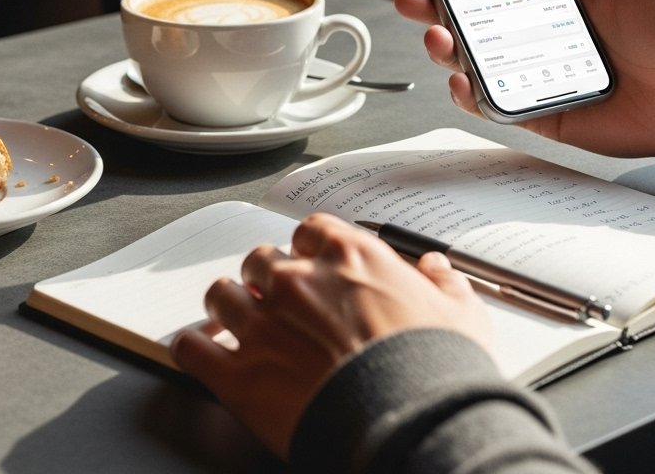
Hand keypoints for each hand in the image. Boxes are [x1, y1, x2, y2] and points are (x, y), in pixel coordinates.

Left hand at [170, 212, 493, 457]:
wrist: (412, 423)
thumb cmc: (436, 370)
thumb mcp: (462, 314)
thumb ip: (445, 282)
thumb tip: (435, 268)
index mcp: (349, 255)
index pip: (309, 231)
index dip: (309, 251)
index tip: (313, 268)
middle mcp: (298, 280)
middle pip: (260, 260)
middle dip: (266, 279)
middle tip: (277, 302)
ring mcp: (262, 324)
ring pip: (220, 295)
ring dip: (228, 308)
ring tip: (235, 323)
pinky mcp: (238, 374)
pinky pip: (191, 348)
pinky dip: (193, 348)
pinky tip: (202, 352)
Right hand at [393, 0, 654, 156]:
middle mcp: (540, 34)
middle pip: (471, 19)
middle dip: (433, 6)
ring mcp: (534, 73)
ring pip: (472, 60)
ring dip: (443, 46)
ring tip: (437, 35)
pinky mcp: (539, 112)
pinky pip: (491, 103)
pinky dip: (468, 94)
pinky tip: (460, 78)